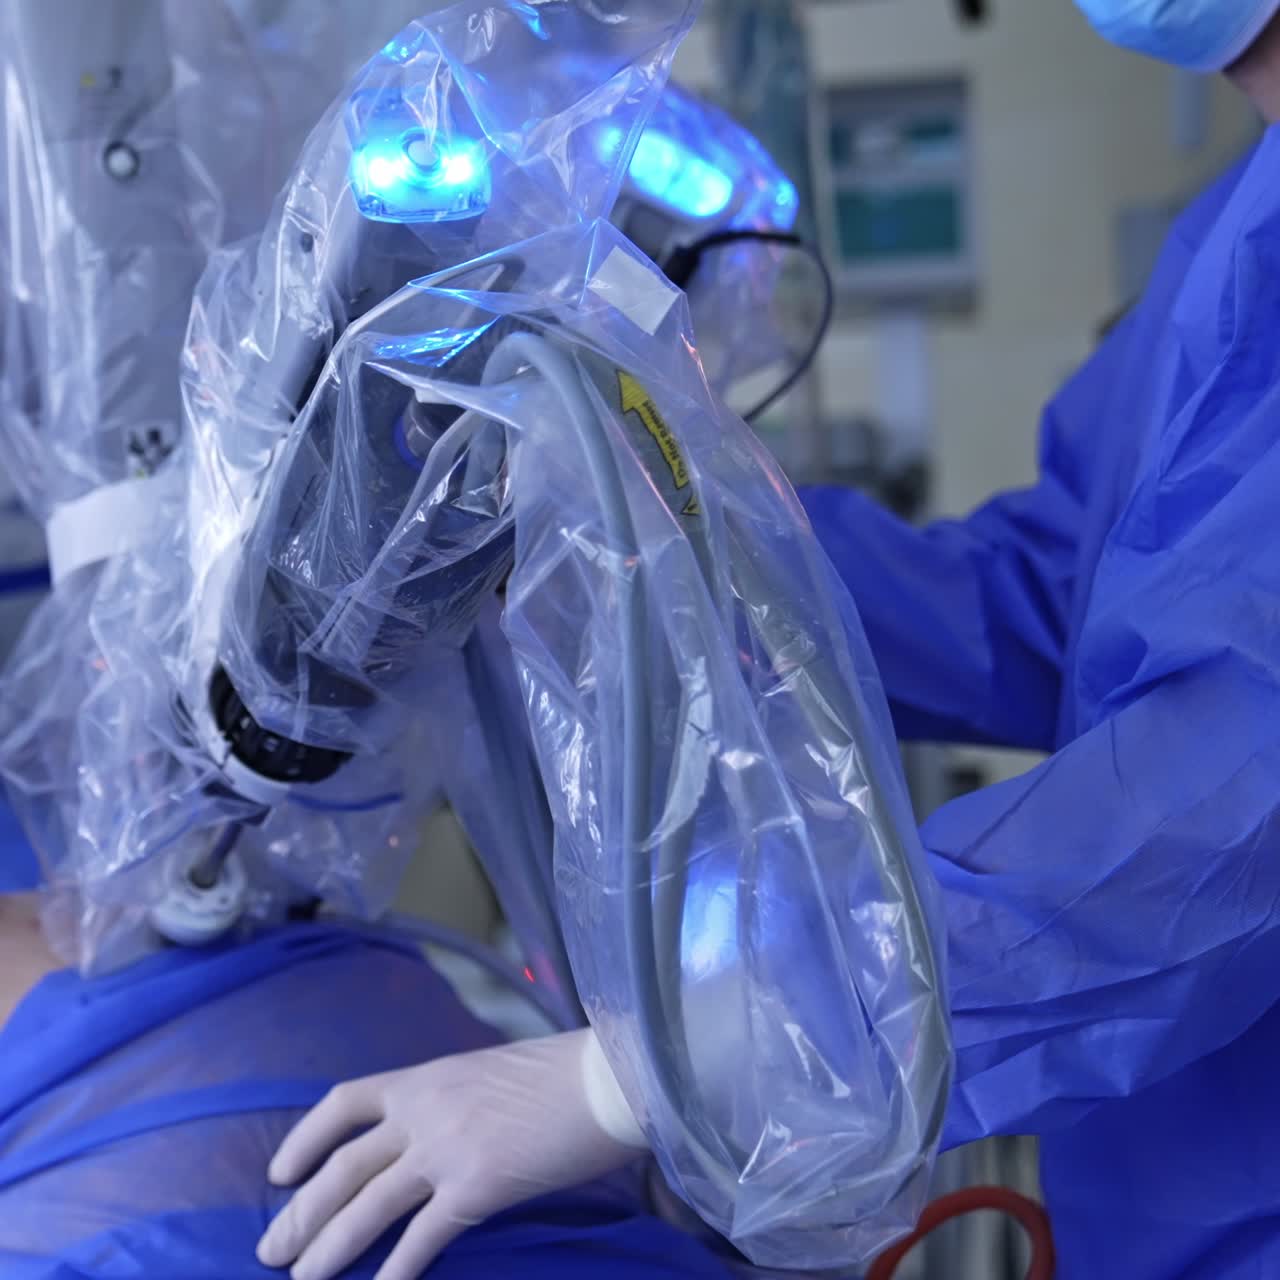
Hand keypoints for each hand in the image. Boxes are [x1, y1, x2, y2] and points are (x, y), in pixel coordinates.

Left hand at [256, 1029, 643, 1279]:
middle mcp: (424, 1111)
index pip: (345, 1101)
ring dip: (328, 1249)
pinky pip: (420, 1240)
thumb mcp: (490, 1074)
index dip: (305, 1138)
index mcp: (426, 1077)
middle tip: (270, 1251)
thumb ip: (452, 1101)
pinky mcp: (477, 1187)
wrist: (606, 1077)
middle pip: (343, 1167)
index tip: (279, 1173)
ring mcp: (447, 1149)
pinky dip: (394, 1274)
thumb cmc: (562, 1073)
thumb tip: (434, 1134)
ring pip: (367, 1206)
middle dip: (302, 1212)